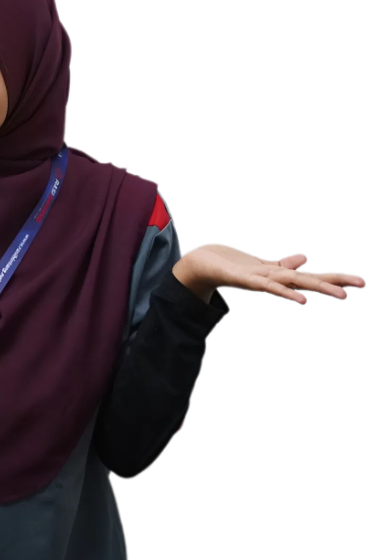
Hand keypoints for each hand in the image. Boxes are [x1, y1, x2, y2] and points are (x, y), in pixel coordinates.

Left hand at [175, 243, 365, 305]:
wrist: (201, 265)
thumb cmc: (231, 265)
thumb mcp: (262, 264)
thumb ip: (284, 264)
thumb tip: (305, 259)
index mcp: (279, 275)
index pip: (311, 276)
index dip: (334, 278)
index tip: (362, 282)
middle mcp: (273, 280)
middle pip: (308, 280)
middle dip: (335, 283)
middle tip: (364, 284)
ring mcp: (261, 280)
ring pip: (293, 284)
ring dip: (317, 289)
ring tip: (342, 295)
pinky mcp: (244, 279)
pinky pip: (268, 287)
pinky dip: (285, 293)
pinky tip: (303, 300)